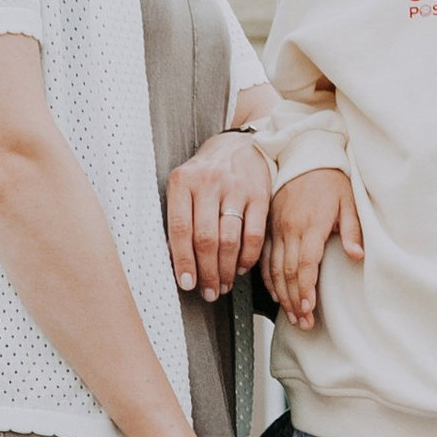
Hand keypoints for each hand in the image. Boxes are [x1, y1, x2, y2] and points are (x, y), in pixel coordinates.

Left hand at [165, 132, 270, 297]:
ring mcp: (235, 188)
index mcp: (182, 182)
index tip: (187, 284)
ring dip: (226, 270)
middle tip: (208, 291)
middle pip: (206, 239)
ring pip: (230, 240)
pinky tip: (241, 268)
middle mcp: (208, 183)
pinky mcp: (259, 194)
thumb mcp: (183, 184)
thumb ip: (178, 216)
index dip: (183, 261)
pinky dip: (248, 257)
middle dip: (207, 272)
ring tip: (223, 285)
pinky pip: (254, 234)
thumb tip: (177, 261)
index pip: (180, 229)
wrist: (239, 145)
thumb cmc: (206, 172)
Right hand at [263, 166, 362, 330]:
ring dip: (281, 294)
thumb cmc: (332, 180)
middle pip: (287, 272)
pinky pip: (264, 257)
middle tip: (302, 322)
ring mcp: (277, 227)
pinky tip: (275, 293)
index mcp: (311, 224)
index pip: (304, 264)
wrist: (307, 156)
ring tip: (290, 315)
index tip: (308, 309)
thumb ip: (352, 230)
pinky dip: (268, 278)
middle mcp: (290, 228)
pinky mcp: (270, 226)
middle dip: (294, 301)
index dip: (304, 290)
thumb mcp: (349, 202)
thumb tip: (356, 255)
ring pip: (273, 268)